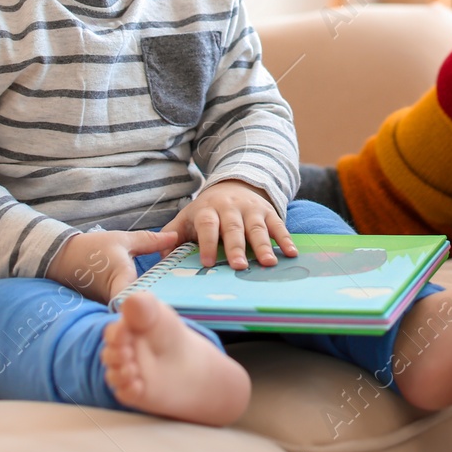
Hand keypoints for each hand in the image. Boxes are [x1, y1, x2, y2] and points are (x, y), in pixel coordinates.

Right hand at [47, 228, 184, 304]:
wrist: (60, 259)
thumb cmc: (92, 248)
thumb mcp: (122, 240)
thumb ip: (150, 241)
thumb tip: (176, 238)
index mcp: (121, 279)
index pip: (137, 299)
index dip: (152, 305)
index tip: (168, 306)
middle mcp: (113, 299)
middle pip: (138, 312)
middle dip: (154, 312)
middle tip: (181, 309)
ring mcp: (105, 309)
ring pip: (130, 315)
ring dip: (143, 313)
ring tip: (167, 311)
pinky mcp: (102, 312)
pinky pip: (121, 314)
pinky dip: (131, 313)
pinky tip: (145, 310)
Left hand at [159, 178, 297, 270]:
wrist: (232, 185)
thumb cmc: (206, 212)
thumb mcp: (185, 219)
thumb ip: (171, 237)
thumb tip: (160, 260)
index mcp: (207, 210)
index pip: (207, 225)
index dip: (207, 243)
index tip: (206, 262)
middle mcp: (230, 207)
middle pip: (233, 227)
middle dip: (236, 247)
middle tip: (239, 266)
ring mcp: (251, 208)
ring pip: (257, 227)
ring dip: (263, 245)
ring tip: (268, 263)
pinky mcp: (268, 211)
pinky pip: (277, 225)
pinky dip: (284, 239)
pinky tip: (290, 253)